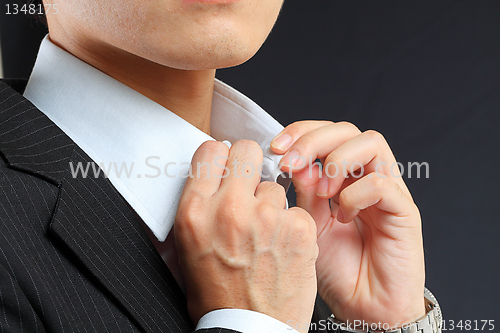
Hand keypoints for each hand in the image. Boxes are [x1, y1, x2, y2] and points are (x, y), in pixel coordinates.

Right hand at [175, 140, 318, 330]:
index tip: (226, 167)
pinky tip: (284, 248)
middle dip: (249, 164)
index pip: (210, 150)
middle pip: (247, 150)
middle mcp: (229, 208)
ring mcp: (267, 217)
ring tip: (266, 234)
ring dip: (271, 204)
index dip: (220, 157)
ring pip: (275, 185)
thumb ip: (199, 204)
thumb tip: (209, 174)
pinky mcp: (298, 229)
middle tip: (251, 185)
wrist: (249, 331)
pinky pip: (296, 209)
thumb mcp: (188, 247)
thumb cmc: (216, 294)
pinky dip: (293, 225)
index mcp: (195, 212)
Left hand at [271, 121, 425, 327]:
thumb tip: (294, 161)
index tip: (276, 148)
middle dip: (313, 139)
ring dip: (336, 162)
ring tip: (321, 194)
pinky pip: (381, 184)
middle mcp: (366, 177)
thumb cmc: (337, 269)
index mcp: (343, 177)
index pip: (326, 134)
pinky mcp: (404, 211)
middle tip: (290, 162)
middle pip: (347, 130)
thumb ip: (304, 192)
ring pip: (371, 143)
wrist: (363, 308)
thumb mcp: (308, 224)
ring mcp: (388, 191)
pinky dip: (354, 195)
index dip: (300, 132)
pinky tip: (343, 216)